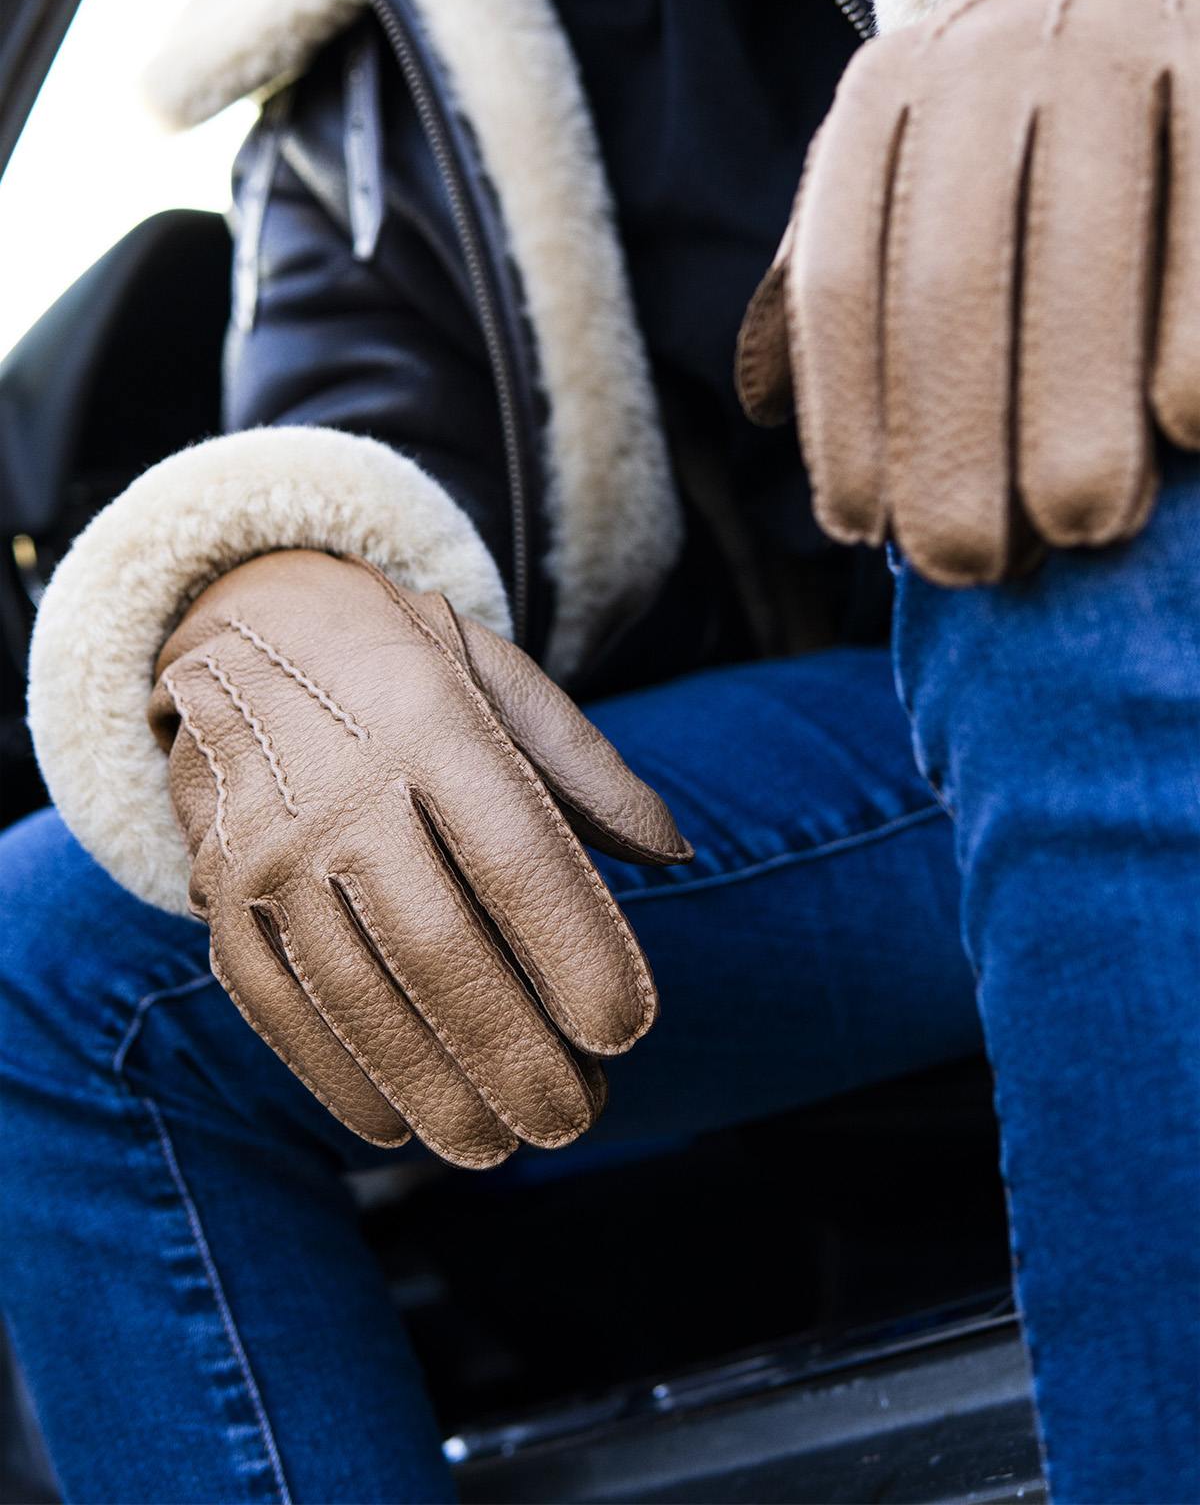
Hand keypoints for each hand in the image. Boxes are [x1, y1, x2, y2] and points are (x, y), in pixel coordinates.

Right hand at [148, 550, 688, 1166]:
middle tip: (571, 1118)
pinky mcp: (218, 892)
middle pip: (435, 945)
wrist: (240, 626)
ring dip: (429, 1084)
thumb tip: (673, 854)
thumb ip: (585, 765)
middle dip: (510, 1050)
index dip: (573, 951)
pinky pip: (272, 1002)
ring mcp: (269, 845)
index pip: (514, 855)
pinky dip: (333, 1073)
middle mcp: (342, 786)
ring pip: (353, 991)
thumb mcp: (497, 671)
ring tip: (497, 1145)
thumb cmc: (399, 662)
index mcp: (431, 722)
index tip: (626, 1031)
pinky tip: (393, 1123)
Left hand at [737, 0, 1199, 583]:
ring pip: (1083, 256)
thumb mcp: (913, 161)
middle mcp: (992, 50)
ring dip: (1075, 412)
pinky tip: (1188, 430)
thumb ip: (844, 267)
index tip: (866, 533)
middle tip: (971, 566)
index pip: (849, 278)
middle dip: (954, 441)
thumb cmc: (1030, 116)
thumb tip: (763, 409)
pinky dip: (1198, 335)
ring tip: (1080, 527)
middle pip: (953, 278)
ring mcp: (1125, 39)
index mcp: (891, 89)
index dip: (850, 420)